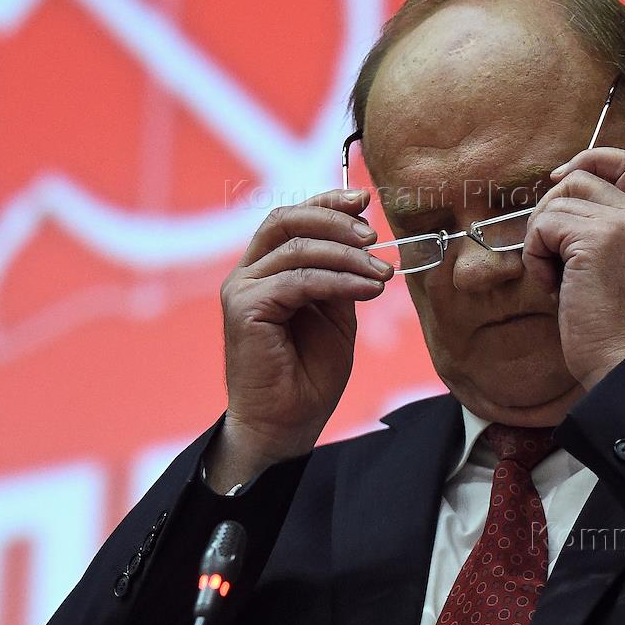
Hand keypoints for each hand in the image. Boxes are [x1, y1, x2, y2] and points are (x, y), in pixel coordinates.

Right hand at [208, 189, 392, 490]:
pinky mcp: (244, 309)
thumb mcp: (335, 313)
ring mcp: (241, 289)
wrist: (285, 426)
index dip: (327, 200)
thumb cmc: (309, 374)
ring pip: (298, 249)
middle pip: (286, 219)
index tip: (364, 199)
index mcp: (266, 268)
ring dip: (348, 257)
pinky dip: (338, 280)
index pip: (292, 217)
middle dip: (334, 218)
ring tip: (382, 274)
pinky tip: (367, 290)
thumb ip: (340, 275)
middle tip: (373, 235)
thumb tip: (363, 239)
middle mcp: (248, 273)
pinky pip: (298, 280)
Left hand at [522, 148, 624, 388]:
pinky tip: (553, 287)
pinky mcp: (595, 240)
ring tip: (555, 278)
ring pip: (557, 201)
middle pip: (582, 176)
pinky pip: (544, 226)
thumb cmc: (619, 328)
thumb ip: (614, 233)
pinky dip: (535, 256)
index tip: (561, 180)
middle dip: (551, 206)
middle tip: (549, 248)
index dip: (592, 160)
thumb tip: (566, 203)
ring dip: (541, 239)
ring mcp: (623, 225)